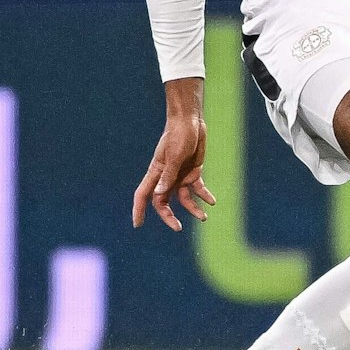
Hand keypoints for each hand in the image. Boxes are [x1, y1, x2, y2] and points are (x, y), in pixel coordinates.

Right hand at [132, 97, 215, 230]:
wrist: (191, 121)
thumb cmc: (179, 135)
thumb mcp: (175, 156)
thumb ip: (168, 176)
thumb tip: (159, 195)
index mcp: (156, 173)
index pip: (143, 195)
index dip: (139, 209)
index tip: (137, 224)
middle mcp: (166, 177)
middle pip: (163, 202)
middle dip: (169, 216)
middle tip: (177, 227)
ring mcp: (179, 175)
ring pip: (183, 199)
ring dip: (192, 209)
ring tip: (203, 217)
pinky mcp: (193, 172)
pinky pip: (197, 189)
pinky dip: (204, 196)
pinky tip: (212, 202)